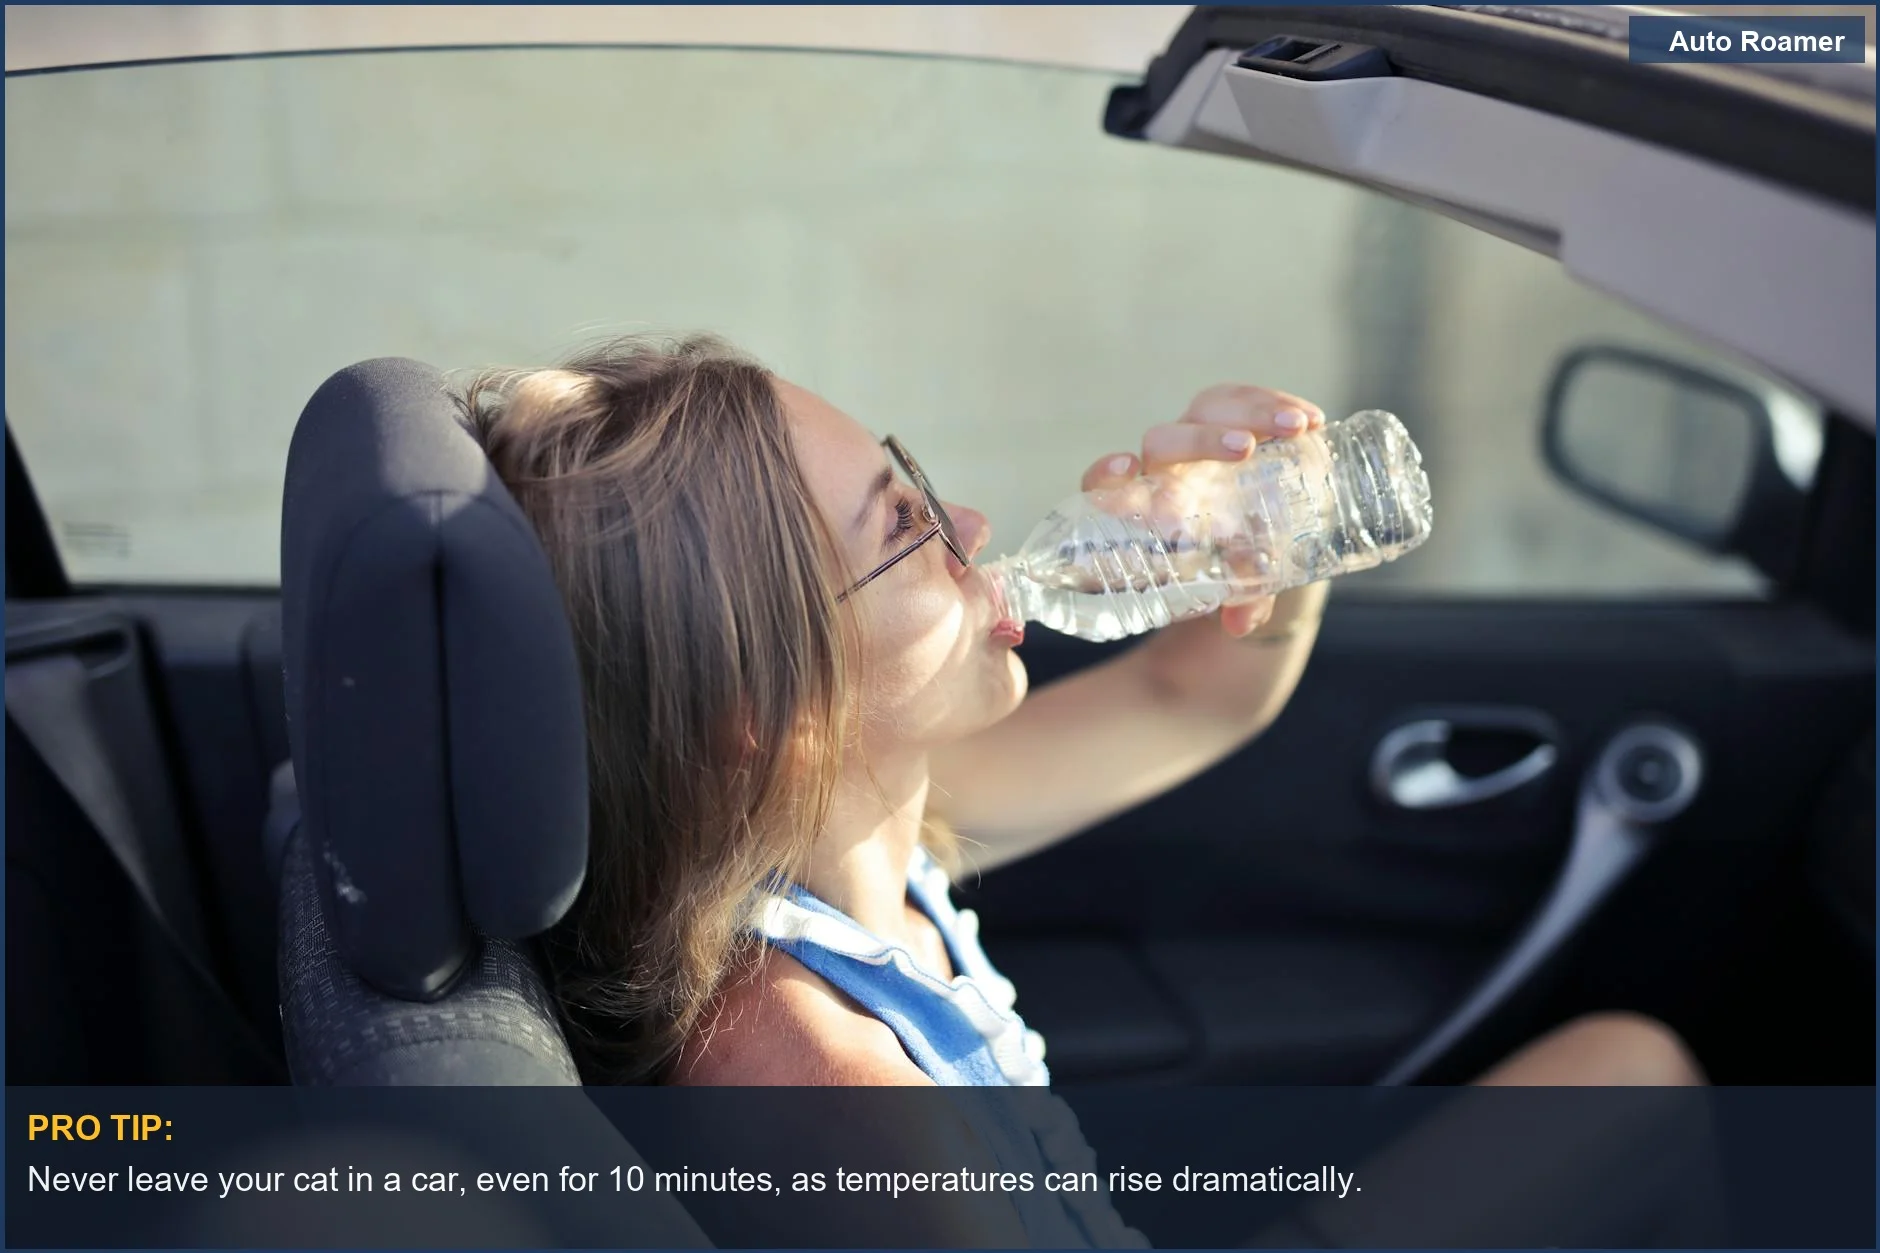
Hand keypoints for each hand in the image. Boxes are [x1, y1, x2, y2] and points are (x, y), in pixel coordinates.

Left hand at [1079, 384, 1324, 636]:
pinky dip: (1277, 404)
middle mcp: (1166, 467)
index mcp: (1148, 507)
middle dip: (1202, 441)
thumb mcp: (1235, 585)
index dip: (1107, 475)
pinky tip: (1312, 421)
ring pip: (1208, 408)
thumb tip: (1239, 623)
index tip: (1125, 467)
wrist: (1261, 541)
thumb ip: (1240, 600)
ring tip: (1296, 429)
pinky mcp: (1234, 418)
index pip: (1106, 484)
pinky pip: (1246, 400)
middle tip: (1244, 450)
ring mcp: (1200, 436)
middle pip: (1164, 440)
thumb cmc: (1229, 565)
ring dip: (1252, 413)